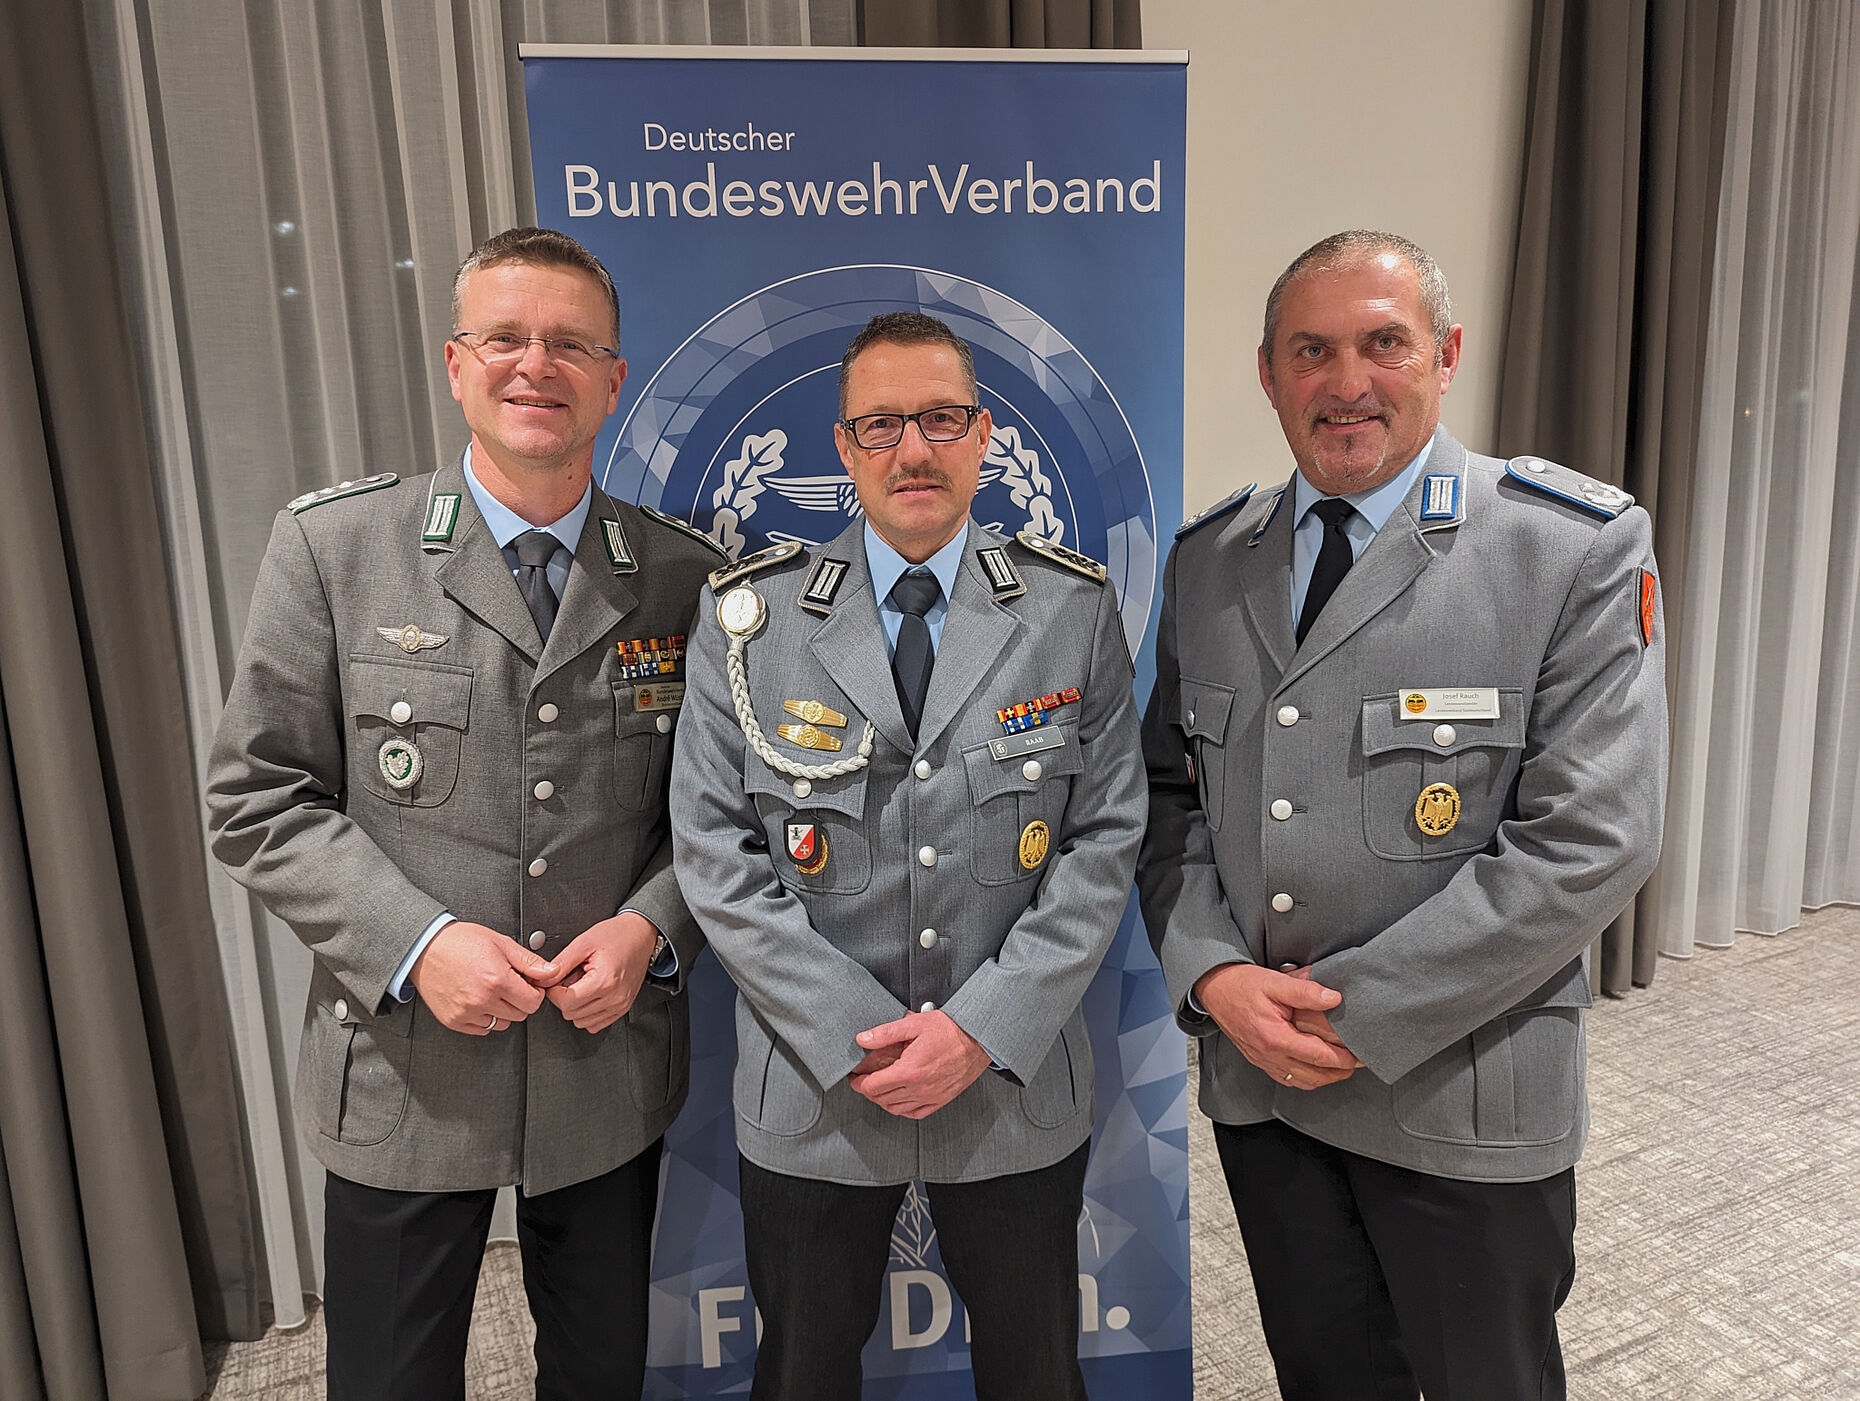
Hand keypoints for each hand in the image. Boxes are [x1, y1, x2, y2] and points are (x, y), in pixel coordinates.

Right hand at [411, 921, 554, 1034]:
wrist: (425, 947)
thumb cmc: (461, 942)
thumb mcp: (501, 943)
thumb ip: (529, 961)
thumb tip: (552, 972)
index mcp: (497, 980)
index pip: (533, 1002)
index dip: (535, 992)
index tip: (528, 985)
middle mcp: (482, 1000)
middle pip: (520, 1015)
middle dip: (520, 1001)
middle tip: (509, 985)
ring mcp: (466, 1012)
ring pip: (501, 1024)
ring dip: (502, 1011)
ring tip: (491, 991)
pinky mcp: (454, 1020)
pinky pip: (481, 1030)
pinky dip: (484, 1018)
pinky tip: (478, 1000)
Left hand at [544, 912, 659, 1033]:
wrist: (641, 934)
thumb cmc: (616, 935)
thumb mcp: (583, 943)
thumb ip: (560, 964)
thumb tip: (542, 980)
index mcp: (604, 981)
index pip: (566, 1002)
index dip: (554, 991)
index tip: (556, 980)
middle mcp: (615, 997)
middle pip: (572, 1014)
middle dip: (565, 998)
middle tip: (571, 978)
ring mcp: (620, 1005)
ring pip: (582, 1022)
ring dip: (576, 1006)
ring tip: (583, 985)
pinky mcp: (622, 1008)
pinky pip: (595, 1024)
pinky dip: (587, 1013)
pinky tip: (590, 995)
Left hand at [848, 1011, 991, 1118]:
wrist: (978, 1038)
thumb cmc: (950, 1029)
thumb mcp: (914, 1024)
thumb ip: (885, 1033)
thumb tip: (863, 1039)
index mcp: (910, 1070)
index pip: (873, 1086)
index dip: (858, 1083)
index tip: (854, 1077)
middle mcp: (919, 1087)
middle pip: (882, 1099)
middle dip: (868, 1091)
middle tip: (863, 1081)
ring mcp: (931, 1096)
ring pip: (897, 1109)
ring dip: (883, 1101)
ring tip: (878, 1089)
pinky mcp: (941, 1099)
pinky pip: (916, 1113)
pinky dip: (903, 1110)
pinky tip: (899, 1100)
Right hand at [1192, 962, 1359, 1089]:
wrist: (1214, 989)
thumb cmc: (1242, 984)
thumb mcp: (1276, 982)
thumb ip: (1306, 991)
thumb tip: (1334, 999)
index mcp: (1274, 1037)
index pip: (1317, 1056)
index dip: (1342, 1059)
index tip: (1358, 1056)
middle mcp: (1268, 1055)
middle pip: (1313, 1076)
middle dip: (1338, 1073)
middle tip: (1356, 1065)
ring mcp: (1262, 1060)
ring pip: (1301, 1082)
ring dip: (1324, 1079)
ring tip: (1340, 1069)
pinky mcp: (1258, 1059)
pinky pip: (1286, 1079)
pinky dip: (1305, 1079)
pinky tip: (1314, 1070)